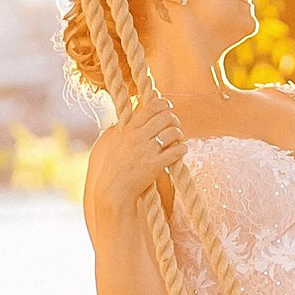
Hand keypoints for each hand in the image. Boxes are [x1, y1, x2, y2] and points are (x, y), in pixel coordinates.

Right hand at [86, 96, 183, 217]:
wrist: (112, 189)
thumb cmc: (113, 166)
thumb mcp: (113, 140)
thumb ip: (124, 126)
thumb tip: (135, 114)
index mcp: (129, 129)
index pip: (151, 106)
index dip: (164, 104)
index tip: (168, 108)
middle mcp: (138, 137)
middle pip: (166, 117)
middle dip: (174, 120)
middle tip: (175, 126)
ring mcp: (147, 151)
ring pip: (173, 133)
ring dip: (179, 135)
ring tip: (178, 139)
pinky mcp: (155, 165)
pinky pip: (176, 151)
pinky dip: (182, 149)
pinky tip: (181, 151)